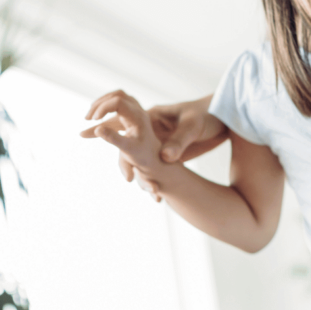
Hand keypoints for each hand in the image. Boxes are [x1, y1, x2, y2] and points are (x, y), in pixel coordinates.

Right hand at [81, 90, 163, 172]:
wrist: (153, 157)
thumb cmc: (142, 155)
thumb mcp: (127, 149)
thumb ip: (113, 139)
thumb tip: (97, 129)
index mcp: (138, 117)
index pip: (118, 102)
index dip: (103, 108)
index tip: (93, 121)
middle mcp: (138, 110)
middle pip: (117, 95)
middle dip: (100, 104)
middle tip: (87, 119)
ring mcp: (136, 110)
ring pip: (117, 96)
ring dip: (102, 103)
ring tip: (90, 117)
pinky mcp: (132, 113)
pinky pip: (118, 102)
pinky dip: (106, 107)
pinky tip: (98, 118)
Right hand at [107, 96, 226, 199]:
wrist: (223, 118)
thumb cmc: (207, 115)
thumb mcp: (193, 126)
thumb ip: (179, 141)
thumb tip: (166, 158)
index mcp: (151, 117)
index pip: (120, 119)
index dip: (102, 125)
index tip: (87, 131)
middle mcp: (151, 130)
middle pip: (126, 143)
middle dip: (122, 159)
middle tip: (124, 175)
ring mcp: (159, 142)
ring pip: (140, 159)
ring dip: (140, 174)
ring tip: (152, 193)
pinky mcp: (170, 153)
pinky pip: (156, 167)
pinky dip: (154, 179)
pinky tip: (162, 194)